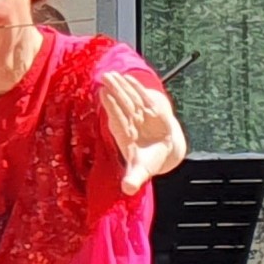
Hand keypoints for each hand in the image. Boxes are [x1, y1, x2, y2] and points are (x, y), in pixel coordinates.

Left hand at [101, 72, 185, 195]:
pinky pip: (142, 98)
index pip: (117, 119)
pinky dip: (137, 88)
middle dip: (114, 91)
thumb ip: (133, 179)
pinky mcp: (149, 111)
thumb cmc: (148, 162)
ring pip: (129, 99)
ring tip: (112, 74)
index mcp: (125, 137)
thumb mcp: (141, 171)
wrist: (160, 153)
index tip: (103, 93)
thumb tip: (128, 189)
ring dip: (121, 86)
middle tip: (105, 77)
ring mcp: (139, 116)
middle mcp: (130, 124)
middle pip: (122, 105)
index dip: (111, 107)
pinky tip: (128, 78)